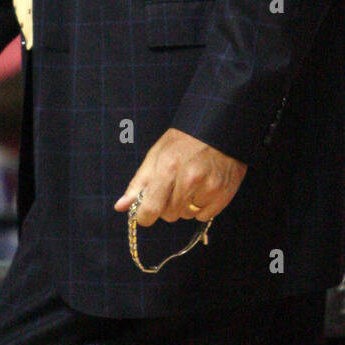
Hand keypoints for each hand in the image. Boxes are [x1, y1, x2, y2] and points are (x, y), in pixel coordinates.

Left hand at [114, 127, 246, 225]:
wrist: (217, 128)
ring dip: (185, 206)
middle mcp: (189, 179)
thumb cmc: (183, 141)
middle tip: (172, 186)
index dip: (144, 215)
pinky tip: (204, 187)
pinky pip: (204, 216)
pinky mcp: (224, 194)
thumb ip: (138, 183)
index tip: (145, 212)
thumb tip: (120, 207)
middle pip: (169, 215)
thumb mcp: (156, 155)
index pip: (150, 210)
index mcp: (168, 168)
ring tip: (191, 183)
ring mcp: (209, 187)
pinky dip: (202, 206)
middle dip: (167, 206)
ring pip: (187, 215)